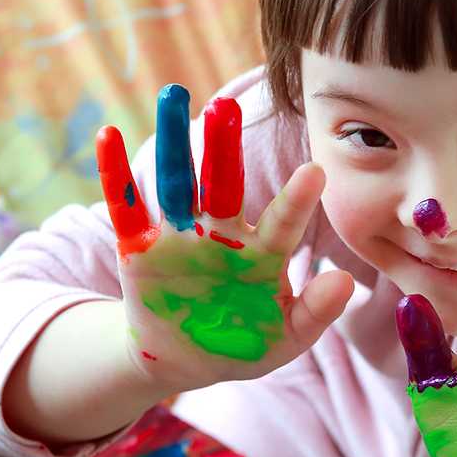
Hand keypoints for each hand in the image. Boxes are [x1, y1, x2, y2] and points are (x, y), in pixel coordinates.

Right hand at [97, 84, 353, 393]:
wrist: (188, 359)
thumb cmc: (246, 343)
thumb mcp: (286, 338)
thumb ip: (316, 312)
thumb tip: (347, 281)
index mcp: (263, 254)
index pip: (283, 223)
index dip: (297, 200)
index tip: (316, 171)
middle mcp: (223, 235)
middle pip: (225, 185)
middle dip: (225, 148)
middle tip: (226, 107)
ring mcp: (182, 238)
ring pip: (177, 183)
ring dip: (174, 143)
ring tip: (173, 97)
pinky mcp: (141, 249)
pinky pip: (127, 208)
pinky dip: (115, 176)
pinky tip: (108, 136)